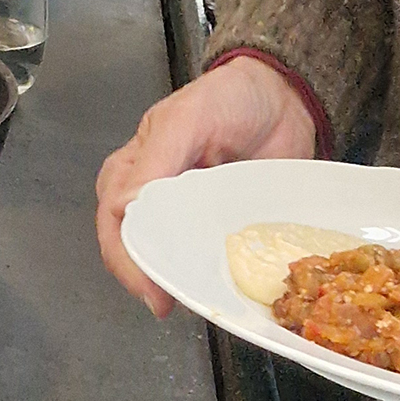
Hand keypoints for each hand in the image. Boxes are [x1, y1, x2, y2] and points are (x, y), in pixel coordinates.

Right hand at [95, 56, 319, 316]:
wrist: (284, 97)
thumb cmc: (228, 99)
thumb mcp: (186, 120)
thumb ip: (154, 162)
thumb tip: (121, 209)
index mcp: (127, 177)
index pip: (115, 228)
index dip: (128, 263)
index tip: (151, 290)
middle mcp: (147, 205)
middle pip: (135, 254)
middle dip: (150, 281)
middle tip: (172, 303)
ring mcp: (182, 222)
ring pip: (168, 263)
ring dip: (180, 283)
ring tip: (198, 299)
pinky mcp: (213, 232)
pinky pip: (205, 262)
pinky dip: (210, 278)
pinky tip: (220, 288)